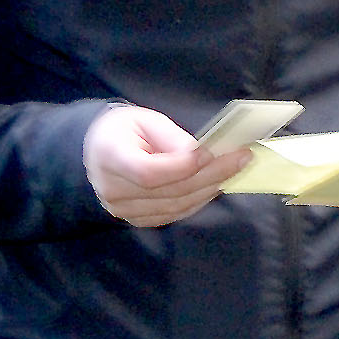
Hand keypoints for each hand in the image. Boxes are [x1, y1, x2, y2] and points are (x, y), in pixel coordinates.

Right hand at [85, 104, 252, 226]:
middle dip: (212, 173)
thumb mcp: (143, 119)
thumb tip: (200, 153)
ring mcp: (124, 210)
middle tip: (242, 157)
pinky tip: (217, 183)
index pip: (148, 172)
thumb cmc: (122, 131)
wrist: (96, 153)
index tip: (213, 152)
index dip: (183, 166)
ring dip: (211, 187)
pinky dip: (199, 199)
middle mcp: (113, 190)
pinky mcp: (138, 220)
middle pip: (170, 191)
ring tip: (235, 168)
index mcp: (109, 157)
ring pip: (177, 205)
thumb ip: (170, 136)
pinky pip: (174, 214)